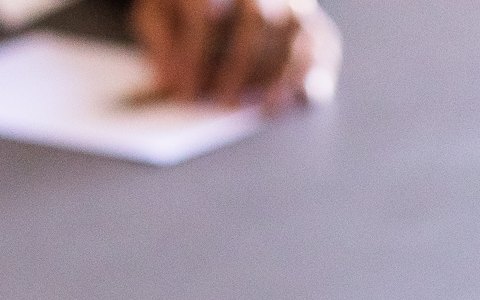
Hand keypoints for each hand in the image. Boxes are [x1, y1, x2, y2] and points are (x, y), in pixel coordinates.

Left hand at [130, 0, 341, 108]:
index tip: (182, 88)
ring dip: (280, 72)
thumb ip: (158, 37)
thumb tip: (173, 76)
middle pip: (256, 13)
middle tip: (220, 101)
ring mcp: (291, 2)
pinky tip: (298, 101)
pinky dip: (314, 76)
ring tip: (263, 109)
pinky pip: (324, 46)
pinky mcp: (312, 27)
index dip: (194, 50)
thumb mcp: (156, 14)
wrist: (209, 2)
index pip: (207, 7)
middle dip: (237, 62)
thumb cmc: (180, 10)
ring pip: (297, 26)